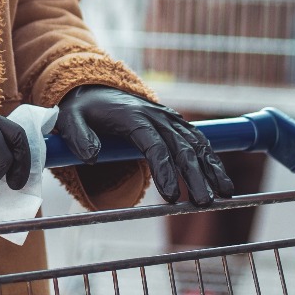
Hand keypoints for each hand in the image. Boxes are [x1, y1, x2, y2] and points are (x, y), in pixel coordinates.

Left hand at [56, 86, 235, 205]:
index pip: (154, 145)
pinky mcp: (175, 124)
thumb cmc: (82, 111)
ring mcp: (168, 118)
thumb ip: (78, 137)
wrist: (95, 90)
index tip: (172, 197)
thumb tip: (92, 156)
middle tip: (204, 204)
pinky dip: (211, 159)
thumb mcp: (70, 120)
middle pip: (182, 147)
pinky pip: (197, 141)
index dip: (165, 170)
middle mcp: (156, 116)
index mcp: (133, 117)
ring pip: (196, 143)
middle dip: (196, 176)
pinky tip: (221, 181)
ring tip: (225, 195)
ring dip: (212, 168)